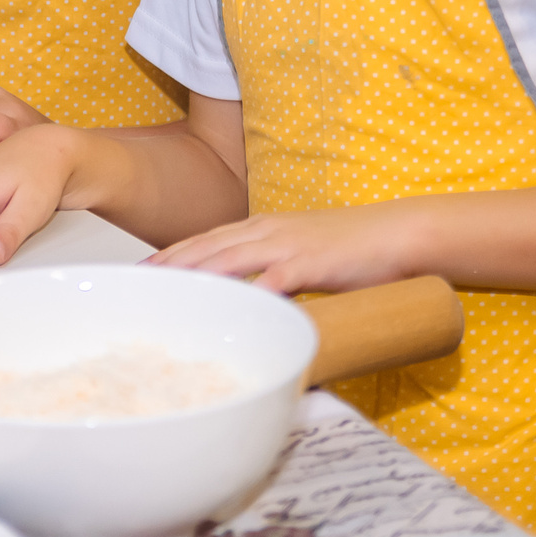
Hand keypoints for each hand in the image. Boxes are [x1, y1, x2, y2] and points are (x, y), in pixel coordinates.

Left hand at [148, 205, 422, 294]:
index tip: (144, 270)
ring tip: (164, 292)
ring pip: (229, 258)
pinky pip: (273, 280)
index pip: (207, 240)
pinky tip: (228, 307)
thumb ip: (275, 270)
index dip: (174, 255)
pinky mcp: (310, 263)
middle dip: (170, 265)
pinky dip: (248, 293)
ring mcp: (287, 245)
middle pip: (207, 247)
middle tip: (138, 284)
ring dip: (194, 275)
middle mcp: (267, 232)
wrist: (398, 234)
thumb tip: (255, 297)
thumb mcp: (303, 253)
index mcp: (264, 229)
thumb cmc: (353, 249)